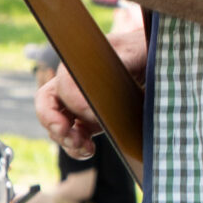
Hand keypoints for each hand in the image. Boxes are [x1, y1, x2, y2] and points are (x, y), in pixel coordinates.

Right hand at [35, 18, 145, 156]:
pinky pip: (72, 136)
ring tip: (85, 148)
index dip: (73, 103)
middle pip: (47, 104)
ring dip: (66, 140)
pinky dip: (76, 147)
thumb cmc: (144, 52)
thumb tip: (100, 80)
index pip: (63, 85)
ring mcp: (78, 103)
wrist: (156, 62)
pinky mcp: (88, 120)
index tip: (92, 116)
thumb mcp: (137, 52)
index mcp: (79, 63)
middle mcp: (73, 83)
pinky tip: (88, 150)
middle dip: (54, 124)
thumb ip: (122, 60)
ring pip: (56, 124)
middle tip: (73, 138)